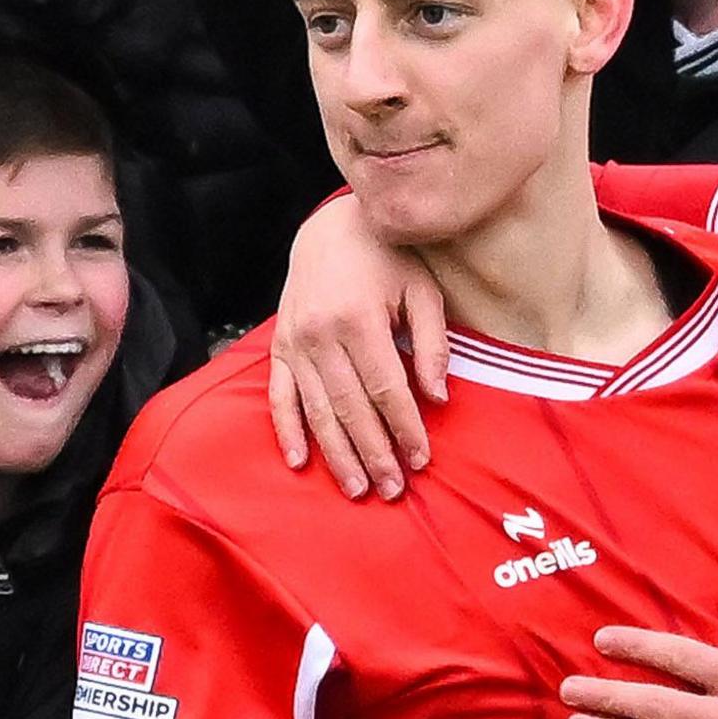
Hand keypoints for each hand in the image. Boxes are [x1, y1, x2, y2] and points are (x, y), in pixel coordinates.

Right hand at [266, 195, 450, 499]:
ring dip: (337, 454)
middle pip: (351, 408)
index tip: (421, 459)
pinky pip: (280, 396)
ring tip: (358, 489)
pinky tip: (300, 462)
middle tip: (393, 490)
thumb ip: (431, 344)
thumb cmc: (388, 259)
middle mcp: (321, 336)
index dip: (405, 428)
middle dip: (374, 453)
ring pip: (317, 410)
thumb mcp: (423, 291)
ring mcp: (295, 343)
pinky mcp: (279, 346)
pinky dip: (288, 430)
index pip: (387, 389)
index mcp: (359, 320)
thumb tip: (438, 398)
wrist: (332, 228)